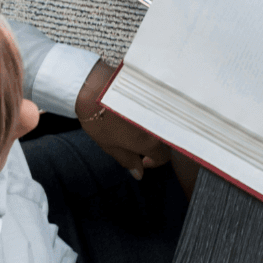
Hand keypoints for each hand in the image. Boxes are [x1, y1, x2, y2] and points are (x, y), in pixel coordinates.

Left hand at [75, 60, 169, 178]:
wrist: (95, 88)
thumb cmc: (99, 119)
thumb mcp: (110, 145)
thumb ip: (127, 160)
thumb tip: (139, 174)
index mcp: (150, 142)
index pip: (163, 157)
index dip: (152, 161)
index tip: (140, 158)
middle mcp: (161, 126)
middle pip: (167, 140)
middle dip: (155, 145)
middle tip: (137, 141)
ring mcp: (161, 109)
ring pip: (166, 124)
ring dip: (155, 128)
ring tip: (137, 125)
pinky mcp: (158, 94)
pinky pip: (163, 109)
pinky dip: (155, 113)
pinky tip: (140, 110)